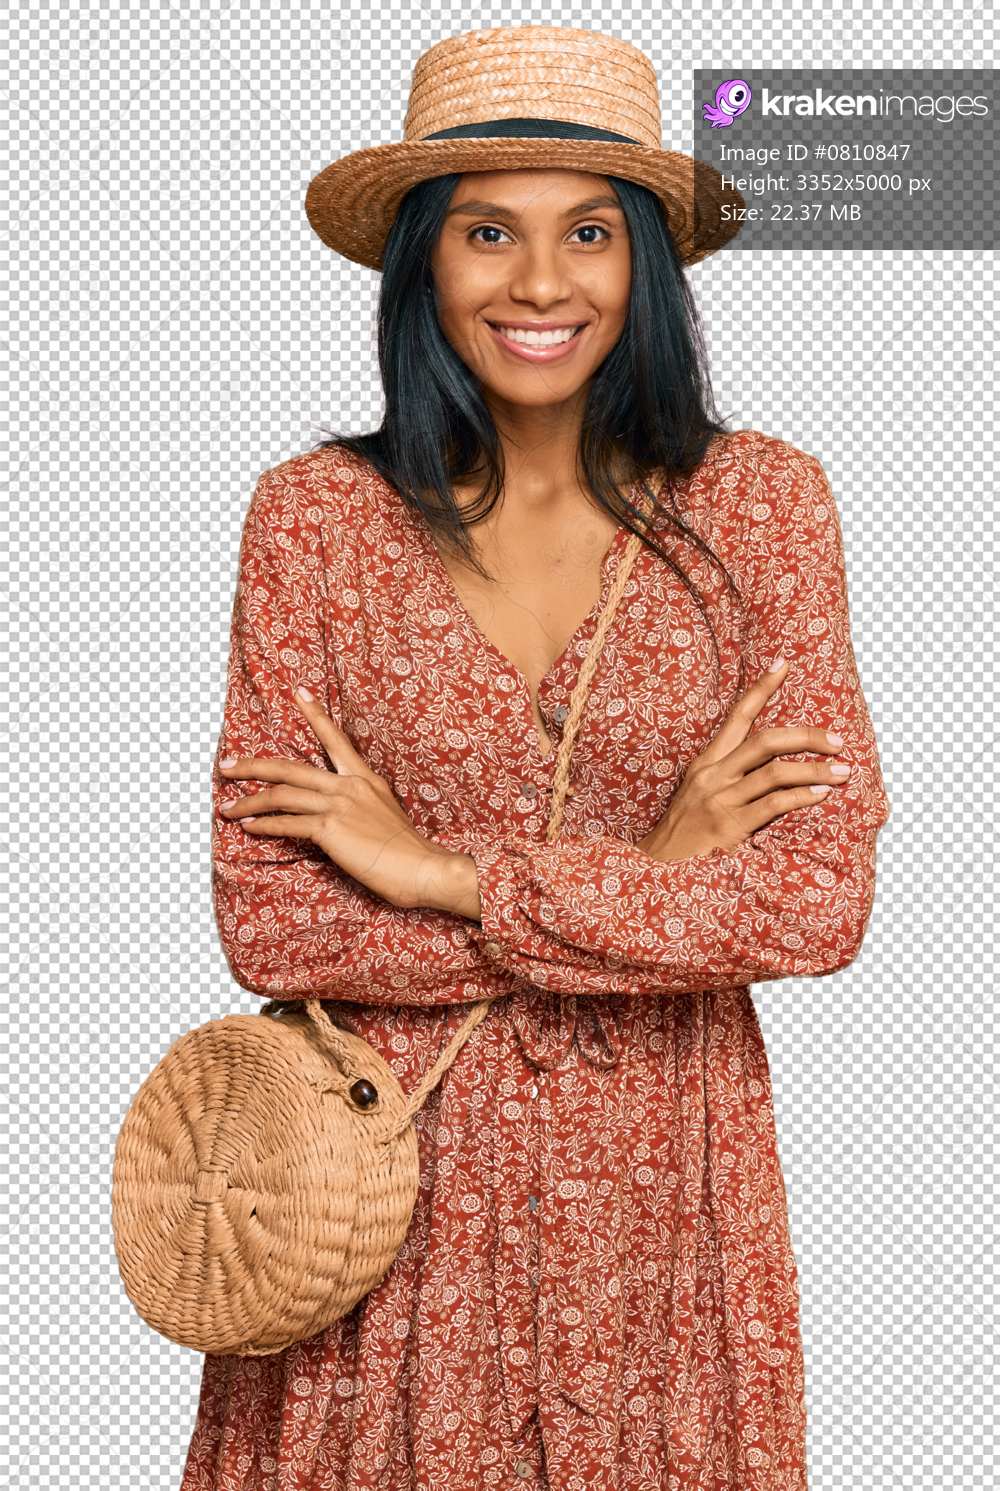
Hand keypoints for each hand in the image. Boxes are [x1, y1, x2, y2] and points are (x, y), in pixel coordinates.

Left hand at [218, 688, 481, 917]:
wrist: (424, 868)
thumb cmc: (408, 852)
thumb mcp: (386, 815)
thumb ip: (361, 806)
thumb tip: (337, 815)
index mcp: (365, 779)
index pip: (337, 740)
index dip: (316, 715)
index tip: (300, 694)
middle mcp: (349, 786)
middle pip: (290, 768)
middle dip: (252, 766)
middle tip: (226, 765)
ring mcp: (339, 805)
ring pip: (282, 795)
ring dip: (250, 802)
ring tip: (228, 809)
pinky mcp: (330, 829)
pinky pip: (287, 823)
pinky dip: (264, 825)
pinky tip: (250, 827)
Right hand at [637, 658, 850, 862]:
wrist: (659, 864)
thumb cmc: (684, 829)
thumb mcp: (698, 791)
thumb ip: (727, 772)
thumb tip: (767, 761)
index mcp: (707, 762)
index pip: (737, 717)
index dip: (761, 689)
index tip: (784, 665)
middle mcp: (713, 775)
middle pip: (766, 741)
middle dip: (807, 737)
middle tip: (837, 741)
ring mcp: (721, 800)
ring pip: (775, 772)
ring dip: (814, 770)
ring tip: (841, 771)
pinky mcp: (730, 826)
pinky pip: (774, 804)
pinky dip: (801, 797)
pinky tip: (821, 796)